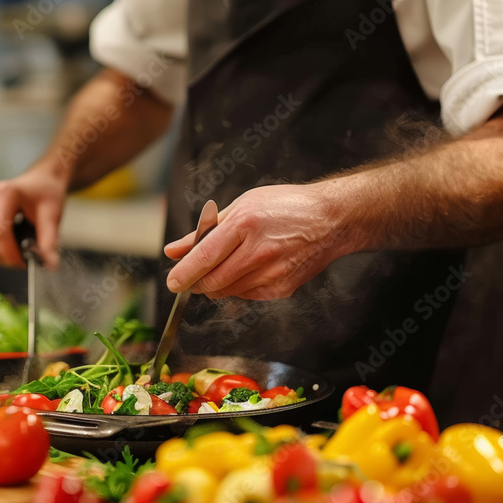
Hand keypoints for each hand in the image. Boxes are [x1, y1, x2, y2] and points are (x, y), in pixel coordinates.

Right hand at [0, 166, 66, 268]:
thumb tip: (50, 264)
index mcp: (6, 195)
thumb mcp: (53, 215)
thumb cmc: (47, 192)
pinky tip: (12, 246)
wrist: (41, 180)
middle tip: (25, 260)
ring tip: (19, 253)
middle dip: (6, 258)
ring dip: (1, 257)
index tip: (25, 262)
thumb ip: (49, 240)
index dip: (10, 253)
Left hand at [164, 183, 354, 299]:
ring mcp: (272, 273)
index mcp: (245, 224)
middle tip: (191, 276)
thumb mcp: (240, 207)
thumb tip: (174, 251)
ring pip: (227, 292)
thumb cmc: (285, 207)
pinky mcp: (282, 288)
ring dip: (216, 284)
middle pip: (212, 281)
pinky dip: (237, 287)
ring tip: (226, 264)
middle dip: (196, 282)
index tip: (172, 283)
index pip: (204, 258)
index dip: (183, 274)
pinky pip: (246, 295)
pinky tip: (248, 269)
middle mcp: (259, 251)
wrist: (330, 220)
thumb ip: (203, 233)